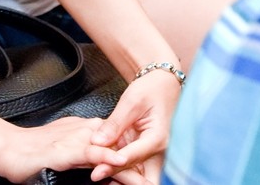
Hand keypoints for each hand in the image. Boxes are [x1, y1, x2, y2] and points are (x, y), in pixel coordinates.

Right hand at [0, 117, 141, 183]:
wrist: (10, 149)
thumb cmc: (33, 151)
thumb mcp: (66, 148)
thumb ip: (86, 153)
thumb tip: (102, 166)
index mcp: (86, 129)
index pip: (118, 142)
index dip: (133, 159)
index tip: (145, 173)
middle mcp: (85, 131)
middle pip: (119, 146)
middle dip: (138, 164)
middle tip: (150, 180)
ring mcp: (76, 139)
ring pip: (110, 149)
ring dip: (129, 166)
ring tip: (144, 180)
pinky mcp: (66, 150)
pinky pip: (91, 152)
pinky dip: (104, 157)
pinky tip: (117, 162)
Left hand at [88, 69, 179, 183]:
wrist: (163, 84)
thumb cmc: (151, 88)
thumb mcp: (130, 101)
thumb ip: (114, 123)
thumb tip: (98, 142)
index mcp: (158, 137)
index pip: (133, 157)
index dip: (113, 165)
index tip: (96, 171)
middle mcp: (161, 150)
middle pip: (142, 175)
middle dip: (123, 179)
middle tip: (98, 174)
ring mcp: (156, 153)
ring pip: (140, 174)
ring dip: (121, 175)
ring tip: (99, 172)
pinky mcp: (148, 151)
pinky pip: (137, 166)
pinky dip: (122, 168)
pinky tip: (106, 167)